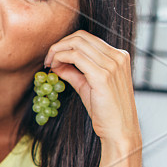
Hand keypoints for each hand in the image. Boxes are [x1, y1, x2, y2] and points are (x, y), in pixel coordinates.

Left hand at [44, 30, 140, 145]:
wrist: (119, 130)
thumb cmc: (105, 111)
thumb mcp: (87, 86)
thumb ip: (74, 72)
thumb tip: (57, 63)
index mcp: (118, 56)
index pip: (87, 38)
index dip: (66, 44)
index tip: (53, 57)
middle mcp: (118, 56)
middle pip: (80, 37)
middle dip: (59, 45)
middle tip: (48, 59)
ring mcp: (112, 64)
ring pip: (76, 44)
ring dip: (57, 51)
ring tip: (49, 65)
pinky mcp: (103, 75)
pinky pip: (75, 57)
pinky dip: (60, 59)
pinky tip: (54, 69)